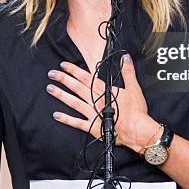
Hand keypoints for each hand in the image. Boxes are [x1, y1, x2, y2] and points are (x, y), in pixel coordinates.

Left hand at [46, 54, 160, 151]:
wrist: (137, 131)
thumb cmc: (136, 111)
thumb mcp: (134, 88)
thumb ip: (128, 71)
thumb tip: (125, 57)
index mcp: (104, 91)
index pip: (86, 77)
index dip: (74, 70)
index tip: (63, 65)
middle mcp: (96, 101)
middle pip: (77, 87)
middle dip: (63, 79)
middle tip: (51, 74)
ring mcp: (93, 114)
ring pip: (74, 102)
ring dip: (61, 95)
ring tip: (50, 89)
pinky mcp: (93, 127)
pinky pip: (77, 123)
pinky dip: (66, 119)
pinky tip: (56, 115)